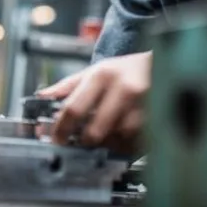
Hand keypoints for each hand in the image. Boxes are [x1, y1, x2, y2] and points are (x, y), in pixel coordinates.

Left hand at [35, 51, 151, 151]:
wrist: (165, 61)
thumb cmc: (127, 70)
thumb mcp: (96, 71)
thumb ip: (68, 86)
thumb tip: (42, 96)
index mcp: (103, 75)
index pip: (73, 108)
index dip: (61, 129)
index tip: (57, 139)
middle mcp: (123, 89)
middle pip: (95, 131)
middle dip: (85, 141)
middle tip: (82, 141)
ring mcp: (144, 106)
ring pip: (117, 140)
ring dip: (109, 143)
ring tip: (108, 134)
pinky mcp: (159, 119)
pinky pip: (136, 144)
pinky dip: (127, 145)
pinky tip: (125, 135)